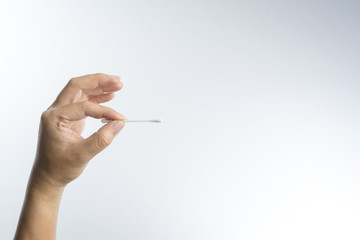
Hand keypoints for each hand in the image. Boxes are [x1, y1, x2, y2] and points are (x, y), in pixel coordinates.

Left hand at [31, 73, 125, 188]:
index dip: (104, 111)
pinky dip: (96, 97)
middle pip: (77, 86)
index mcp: (54, 118)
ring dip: (98, 86)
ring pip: (80, 91)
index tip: (119, 118)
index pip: (84, 107)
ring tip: (117, 85)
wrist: (48, 176)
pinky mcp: (68, 117)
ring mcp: (61, 113)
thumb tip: (119, 124)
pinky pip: (83, 101)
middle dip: (98, 81)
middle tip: (117, 81)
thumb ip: (102, 138)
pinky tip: (108, 96)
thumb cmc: (59, 167)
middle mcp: (55, 111)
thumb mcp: (82, 155)